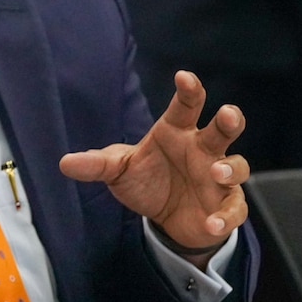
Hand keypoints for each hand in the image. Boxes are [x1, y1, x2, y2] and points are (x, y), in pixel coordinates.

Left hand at [58, 70, 247, 262]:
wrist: (165, 218)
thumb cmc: (146, 181)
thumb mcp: (118, 171)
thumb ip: (96, 164)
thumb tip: (64, 163)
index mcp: (176, 132)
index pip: (185, 106)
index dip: (188, 90)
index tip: (184, 77)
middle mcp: (202, 150)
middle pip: (222, 129)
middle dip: (228, 120)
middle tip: (228, 114)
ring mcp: (219, 177)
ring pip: (237, 165)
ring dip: (230, 167)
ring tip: (216, 172)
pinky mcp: (225, 205)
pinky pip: (234, 208)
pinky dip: (225, 217)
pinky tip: (211, 223)